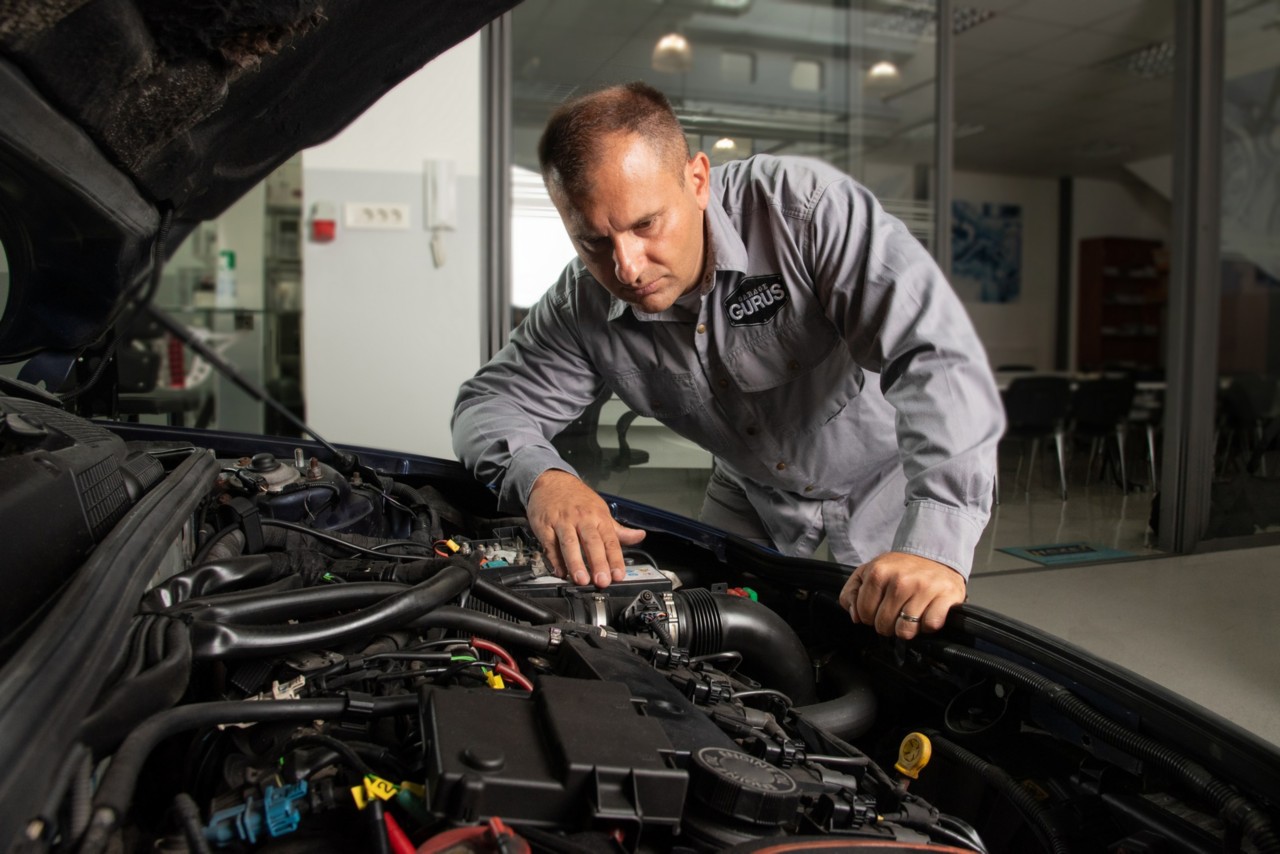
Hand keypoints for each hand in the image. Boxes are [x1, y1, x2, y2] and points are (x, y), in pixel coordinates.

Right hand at [526, 469, 646, 587]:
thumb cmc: (578, 499)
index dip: (615, 559)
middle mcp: (582, 519)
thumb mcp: (601, 511)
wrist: (552, 481)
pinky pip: (550, 544)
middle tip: (602, 581)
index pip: (610, 540)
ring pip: (569, 543)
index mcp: (598, 517)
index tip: (618, 575)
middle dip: (598, 562)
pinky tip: (560, 572)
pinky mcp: (545, 525)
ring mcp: (562, 522)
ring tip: (580, 579)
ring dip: (575, 562)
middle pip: (591, 542)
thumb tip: (639, 536)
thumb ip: (618, 530)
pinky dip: (554, 559)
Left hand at [837, 552, 965, 639]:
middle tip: (895, 612)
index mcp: (878, 572)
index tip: (878, 608)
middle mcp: (901, 580)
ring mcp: (925, 588)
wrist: (935, 555)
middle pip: (883, 625)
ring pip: (905, 631)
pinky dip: (928, 626)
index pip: (863, 613)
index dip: (869, 616)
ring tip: (910, 614)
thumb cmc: (899, 569)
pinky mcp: (946, 596)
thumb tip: (855, 616)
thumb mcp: (868, 572)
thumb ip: (851, 593)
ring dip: (907, 628)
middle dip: (887, 624)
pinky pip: (930, 626)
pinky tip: (926, 613)